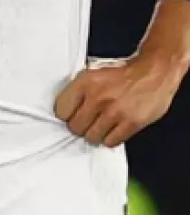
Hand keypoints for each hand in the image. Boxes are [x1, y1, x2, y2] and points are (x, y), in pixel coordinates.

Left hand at [54, 52, 183, 147]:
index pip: (61, 110)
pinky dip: (110, 138)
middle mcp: (98, 97)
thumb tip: (66, 108)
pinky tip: (113, 128)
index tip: (71, 115)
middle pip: (75, 127)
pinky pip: (111, 142)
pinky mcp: (130, 123)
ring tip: (101, 125)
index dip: (66, 114)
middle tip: (87, 122)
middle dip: (80, 126)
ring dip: (95, 134)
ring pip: (92, 137)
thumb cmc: (124, 73)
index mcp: (85, 81)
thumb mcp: (94, 72)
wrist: (153, 72)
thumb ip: (79, 89)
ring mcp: (114, 111)